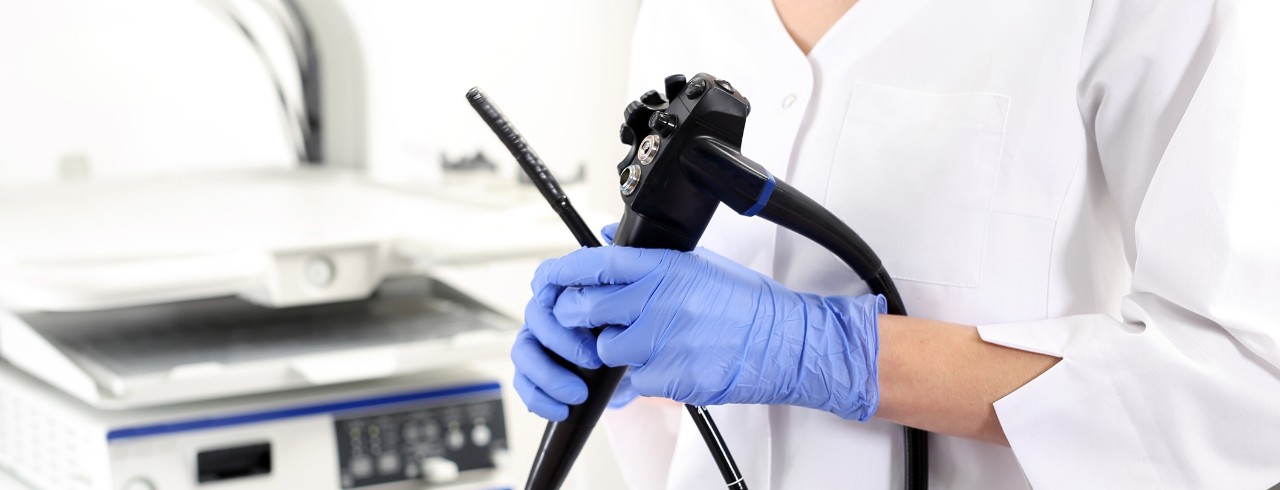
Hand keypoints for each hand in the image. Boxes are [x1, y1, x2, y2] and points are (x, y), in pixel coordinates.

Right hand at [510, 224, 635, 420]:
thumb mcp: (644, 290)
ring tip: (579, 391)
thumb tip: (611, 232)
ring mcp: (542, 345)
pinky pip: (526, 384)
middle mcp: (550, 314)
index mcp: (570, 290)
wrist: (657, 364)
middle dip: (561, 339)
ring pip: (525, 351)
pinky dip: (540, 397)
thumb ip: (624, 263)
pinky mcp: (541, 377)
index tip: (560, 298)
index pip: (547, 277)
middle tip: (592, 357)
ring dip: (548, 373)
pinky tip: (562, 407)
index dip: (549, 284)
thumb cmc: (643, 323)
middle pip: (536, 316)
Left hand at [512, 230, 883, 420]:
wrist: (787, 344)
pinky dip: (637, 380)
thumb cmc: (747, 305)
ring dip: (610, 353)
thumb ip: (649, 256)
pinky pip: (631, 382)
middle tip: (587, 321)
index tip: (548, 279)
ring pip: (603, 350)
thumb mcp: (698, 264)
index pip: (596, 262)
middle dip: (576, 318)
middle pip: (584, 308)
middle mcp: (660, 301)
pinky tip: (659, 367)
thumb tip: (610, 237)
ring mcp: (663, 341)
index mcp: (665, 268)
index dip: (562, 272)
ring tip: (638, 346)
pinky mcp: (670, 377)